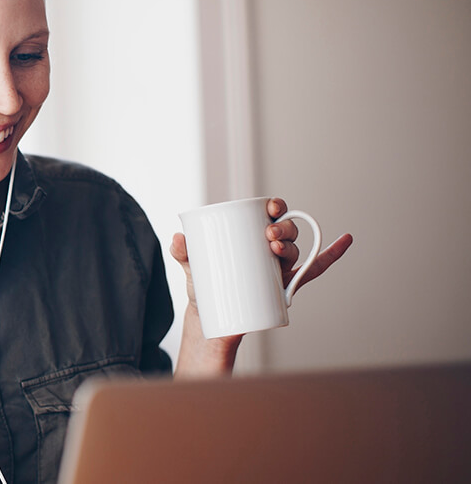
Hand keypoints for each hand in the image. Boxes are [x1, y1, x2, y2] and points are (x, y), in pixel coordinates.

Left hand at [171, 197, 353, 376]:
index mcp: (249, 233)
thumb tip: (177, 239)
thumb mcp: (191, 267)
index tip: (270, 207)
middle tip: (268, 235)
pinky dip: (332, 254)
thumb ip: (182, 252)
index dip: (275, 206)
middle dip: (283, 228)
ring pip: (297, 250)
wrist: (211, 315)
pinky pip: (314, 268)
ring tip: (275, 249)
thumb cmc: (204, 283)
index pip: (268, 213)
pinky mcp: (286, 285)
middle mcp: (269, 246)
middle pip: (287, 229)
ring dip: (293, 245)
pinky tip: (345, 240)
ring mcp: (280, 266)